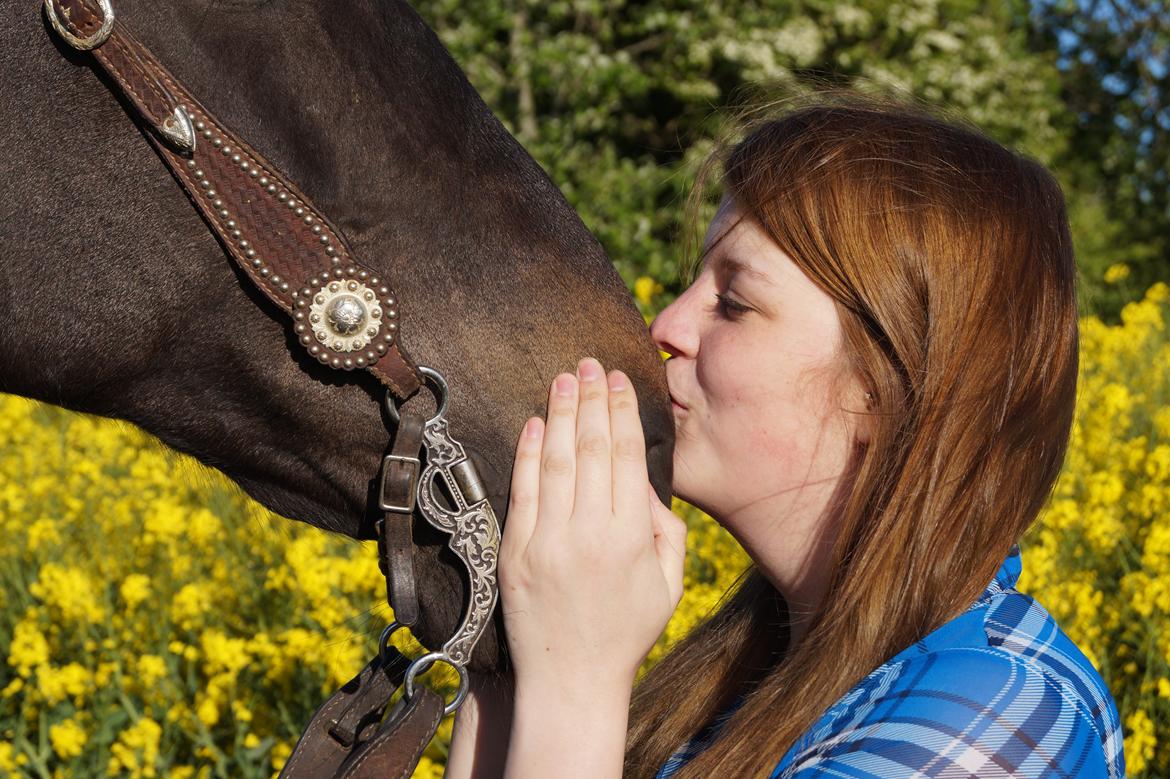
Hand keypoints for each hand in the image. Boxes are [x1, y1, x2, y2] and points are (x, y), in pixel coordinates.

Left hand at [498, 357, 686, 691]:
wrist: (571, 680)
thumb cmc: (626, 633)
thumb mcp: (667, 585)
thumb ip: (664, 530)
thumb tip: (642, 479)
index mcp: (631, 538)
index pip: (625, 457)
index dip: (621, 413)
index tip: (618, 381)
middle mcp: (589, 533)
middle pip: (590, 449)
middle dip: (591, 400)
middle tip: (589, 363)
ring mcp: (547, 541)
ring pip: (554, 461)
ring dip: (560, 414)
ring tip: (564, 378)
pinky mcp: (514, 552)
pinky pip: (522, 491)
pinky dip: (527, 453)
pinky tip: (533, 423)